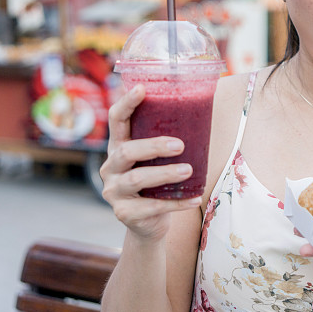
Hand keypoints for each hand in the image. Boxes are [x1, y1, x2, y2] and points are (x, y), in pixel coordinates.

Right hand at [100, 84, 201, 241]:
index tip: (142, 89)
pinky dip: (176, 203)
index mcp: (118, 146)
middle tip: (180, 145)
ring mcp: (114, 191)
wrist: (147, 223)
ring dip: (165, 174)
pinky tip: (195, 199)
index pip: (116, 120)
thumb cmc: (157, 182)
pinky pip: (151, 207)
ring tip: (188, 170)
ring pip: (137, 179)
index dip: (126, 103)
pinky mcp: (124, 213)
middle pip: (126, 151)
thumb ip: (167, 139)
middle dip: (153, 146)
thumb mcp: (156, 159)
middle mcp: (110, 167)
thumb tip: (202, 110)